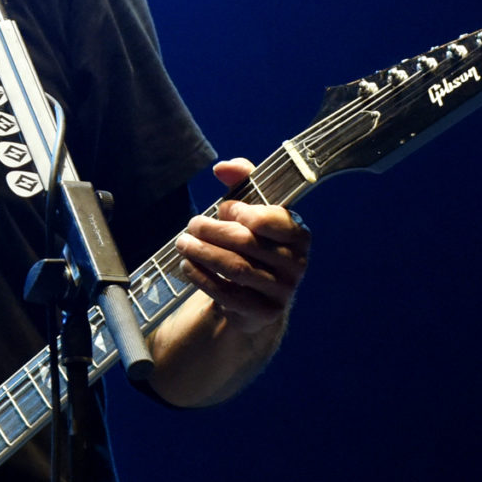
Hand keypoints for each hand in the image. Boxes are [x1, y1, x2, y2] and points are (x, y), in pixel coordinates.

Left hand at [176, 157, 310, 330]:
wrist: (253, 294)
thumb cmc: (251, 243)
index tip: (222, 209)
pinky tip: (187, 265)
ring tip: (182, 243)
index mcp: (298, 234)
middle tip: (191, 224)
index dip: (242, 212)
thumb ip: (242, 182)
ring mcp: (282, 291)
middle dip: (212, 231)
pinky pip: (227, 294)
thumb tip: (223, 167)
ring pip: (235, 268)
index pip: (273, 220)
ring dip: (202, 253)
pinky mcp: (263, 313)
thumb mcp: (249, 211)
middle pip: (246, 243)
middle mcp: (296, 264)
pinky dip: (201, 277)